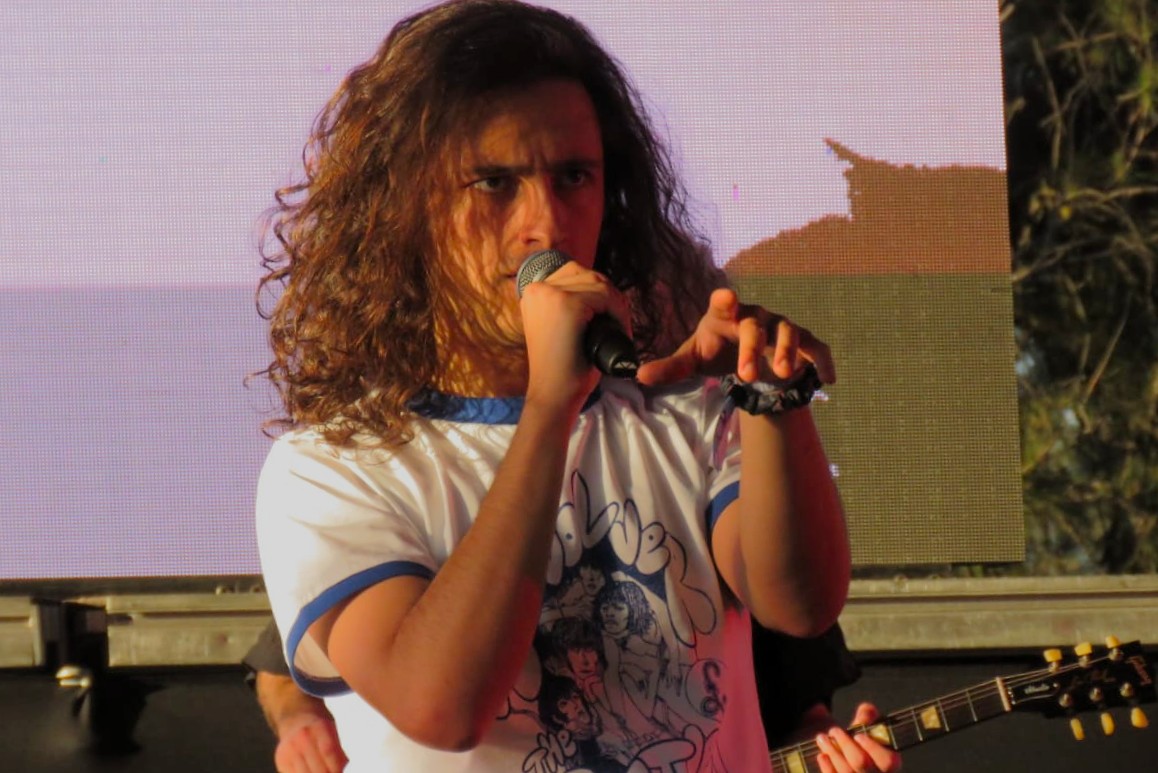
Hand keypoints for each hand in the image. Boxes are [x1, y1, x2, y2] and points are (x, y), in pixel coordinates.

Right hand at [273, 711, 347, 772]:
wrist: (295, 717)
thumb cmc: (319, 727)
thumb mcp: (333, 732)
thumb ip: (338, 752)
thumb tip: (346, 770)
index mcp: (319, 727)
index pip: (329, 751)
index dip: (337, 768)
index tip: (342, 772)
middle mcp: (301, 737)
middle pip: (318, 769)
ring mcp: (289, 749)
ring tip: (325, 771)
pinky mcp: (281, 759)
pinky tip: (311, 770)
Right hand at [519, 260, 628, 411]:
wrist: (553, 395)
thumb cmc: (562, 367)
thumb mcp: (562, 326)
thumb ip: (573, 303)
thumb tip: (603, 287)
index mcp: (534, 292)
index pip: (576, 275)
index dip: (600, 294)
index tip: (611, 319)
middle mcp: (537, 288)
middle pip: (589, 275)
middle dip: (610, 298)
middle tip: (620, 326)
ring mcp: (551, 294)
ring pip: (599, 284)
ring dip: (617, 306)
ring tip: (622, 331)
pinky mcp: (568, 304)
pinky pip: (606, 297)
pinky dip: (620, 314)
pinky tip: (622, 334)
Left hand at [636, 288, 834, 386]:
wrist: (746, 356)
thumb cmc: (716, 350)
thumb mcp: (693, 360)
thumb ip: (669, 368)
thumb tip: (639, 376)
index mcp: (724, 316)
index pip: (722, 306)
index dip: (723, 302)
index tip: (724, 297)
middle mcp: (754, 316)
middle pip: (755, 325)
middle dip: (752, 348)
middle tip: (743, 376)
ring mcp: (780, 326)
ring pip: (788, 330)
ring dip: (787, 351)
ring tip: (782, 375)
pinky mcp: (803, 343)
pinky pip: (817, 347)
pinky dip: (823, 361)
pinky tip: (828, 379)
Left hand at [814, 703, 902, 772]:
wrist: (834, 752)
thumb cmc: (852, 739)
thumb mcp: (860, 727)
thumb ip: (866, 717)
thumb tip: (867, 709)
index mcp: (886, 763)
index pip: (889, 761)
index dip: (873, 748)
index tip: (857, 735)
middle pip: (862, 763)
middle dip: (846, 744)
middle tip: (834, 730)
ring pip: (847, 772)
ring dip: (833, 752)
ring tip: (821, 738)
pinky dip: (827, 768)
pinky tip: (822, 756)